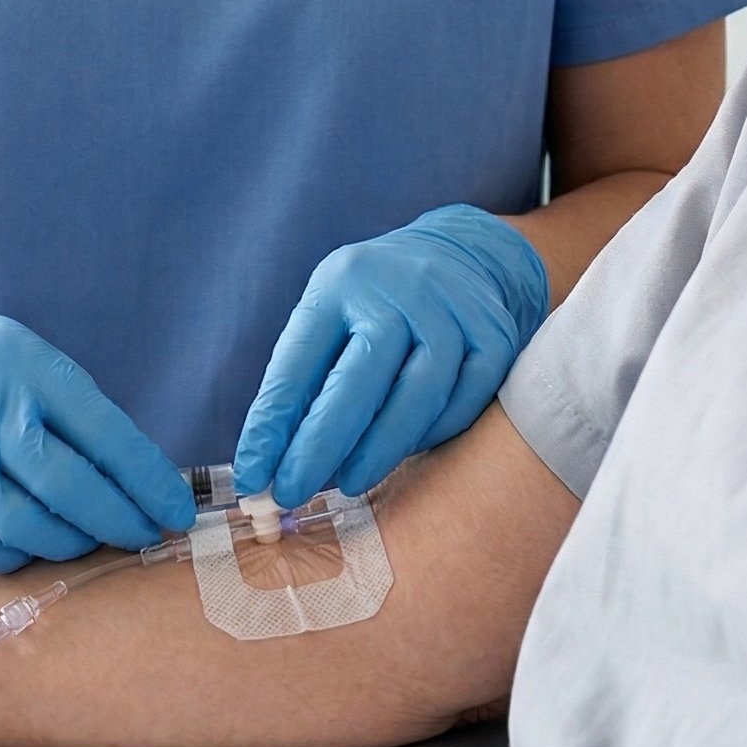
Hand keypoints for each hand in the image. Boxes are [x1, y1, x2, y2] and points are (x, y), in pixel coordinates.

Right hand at [0, 282, 197, 573]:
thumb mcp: (35, 366)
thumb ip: (79, 421)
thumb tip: (141, 489)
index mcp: (30, 365)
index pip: (103, 431)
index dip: (146, 480)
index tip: (176, 513)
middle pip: (60, 480)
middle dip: (111, 519)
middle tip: (138, 537)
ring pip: (14, 518)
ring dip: (60, 543)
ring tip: (81, 541)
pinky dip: (4, 556)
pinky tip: (24, 548)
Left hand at [232, 205, 548, 505]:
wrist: (461, 254)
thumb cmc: (377, 302)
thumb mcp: (332, 313)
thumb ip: (305, 379)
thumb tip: (269, 464)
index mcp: (341, 282)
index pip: (298, 361)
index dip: (271, 425)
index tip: (251, 476)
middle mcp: (398, 288)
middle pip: (358, 379)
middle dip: (320, 445)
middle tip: (294, 492)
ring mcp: (452, 310)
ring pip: (417, 395)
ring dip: (379, 450)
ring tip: (349, 484)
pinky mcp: (495, 335)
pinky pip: (464, 401)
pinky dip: (433, 433)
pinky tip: (408, 451)